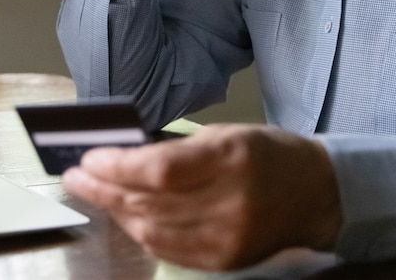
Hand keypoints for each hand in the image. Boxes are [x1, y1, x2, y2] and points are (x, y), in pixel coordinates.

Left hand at [61, 124, 342, 270]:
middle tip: (77, 176)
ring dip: (117, 211)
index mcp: (232, 158)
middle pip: (149, 202)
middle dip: (104, 189)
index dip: (117, 167)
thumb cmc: (268, 154)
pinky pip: (168, 250)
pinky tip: (127, 216)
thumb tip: (121, 158)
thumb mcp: (227, 135)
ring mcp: (228, 237)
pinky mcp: (225, 261)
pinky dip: (142, 232)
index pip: (159, 170)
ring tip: (96, 193)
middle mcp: (231, 202)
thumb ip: (177, 150)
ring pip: (152, 230)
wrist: (317, 194)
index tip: (89, 158)